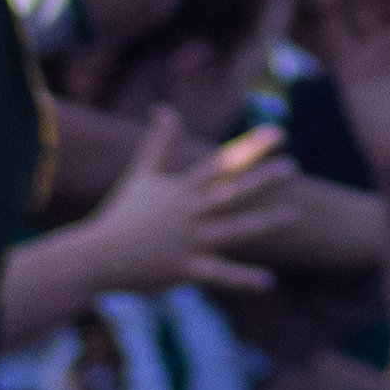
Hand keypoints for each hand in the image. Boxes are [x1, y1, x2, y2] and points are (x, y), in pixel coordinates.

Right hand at [69, 127, 272, 305]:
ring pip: (232, 230)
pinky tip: (269, 282)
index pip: (221, 163)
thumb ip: (158, 141)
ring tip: (294, 216)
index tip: (278, 134)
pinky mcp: (183, 268)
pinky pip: (218, 274)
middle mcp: (188, 212)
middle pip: (230, 192)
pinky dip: (243, 279)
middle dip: (261, 180)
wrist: (95, 255)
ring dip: (264, 224)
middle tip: (292, 168)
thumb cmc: (123, 214)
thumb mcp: (142, 173)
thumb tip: (164, 107)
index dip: (249, 148)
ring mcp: (187, 240)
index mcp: (181, 190)